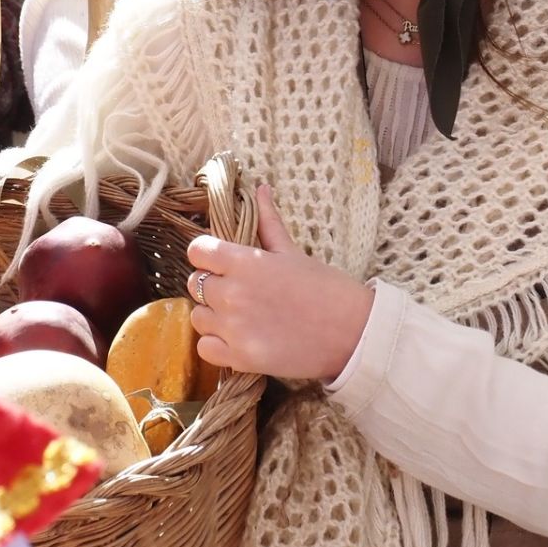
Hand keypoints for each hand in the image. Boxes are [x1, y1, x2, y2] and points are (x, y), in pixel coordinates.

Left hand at [185, 185, 373, 381]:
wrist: (352, 333)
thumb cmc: (326, 289)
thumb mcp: (293, 252)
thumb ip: (268, 222)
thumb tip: (260, 188)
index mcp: (245, 262)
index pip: (198, 251)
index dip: (207, 254)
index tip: (220, 262)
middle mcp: (232, 293)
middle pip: (195, 283)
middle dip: (212, 285)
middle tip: (237, 291)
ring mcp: (233, 328)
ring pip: (198, 316)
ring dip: (213, 315)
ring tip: (240, 317)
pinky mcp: (239, 358)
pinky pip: (204, 348)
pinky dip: (216, 344)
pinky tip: (238, 338)